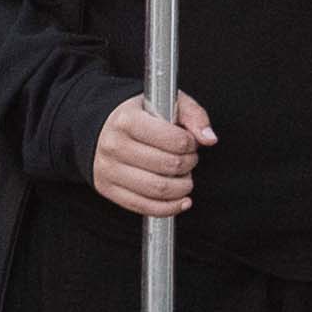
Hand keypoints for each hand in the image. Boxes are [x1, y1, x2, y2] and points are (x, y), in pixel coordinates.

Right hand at [90, 91, 212, 216]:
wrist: (103, 127)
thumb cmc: (141, 116)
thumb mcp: (168, 103)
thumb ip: (194, 115)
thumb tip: (209, 139)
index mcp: (128, 120)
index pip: (175, 140)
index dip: (192, 144)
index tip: (190, 142)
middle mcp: (113, 145)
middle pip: (169, 165)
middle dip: (189, 164)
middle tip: (189, 159)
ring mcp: (107, 169)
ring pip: (158, 189)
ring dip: (182, 187)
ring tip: (184, 177)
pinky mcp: (107, 188)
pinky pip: (143, 206)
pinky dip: (169, 208)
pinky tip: (182, 200)